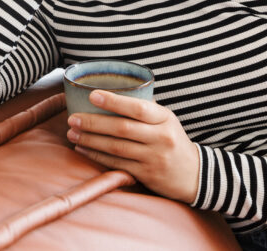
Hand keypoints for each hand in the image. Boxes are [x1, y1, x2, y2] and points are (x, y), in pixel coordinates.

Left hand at [65, 90, 199, 204]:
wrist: (194, 175)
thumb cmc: (173, 140)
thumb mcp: (166, 120)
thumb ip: (145, 108)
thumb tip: (114, 91)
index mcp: (165, 118)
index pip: (138, 108)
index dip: (114, 101)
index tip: (92, 95)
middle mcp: (161, 138)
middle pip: (122, 129)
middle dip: (94, 122)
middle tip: (73, 117)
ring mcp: (153, 158)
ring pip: (116, 147)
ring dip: (91, 139)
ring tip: (72, 132)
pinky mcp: (146, 175)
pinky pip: (117, 164)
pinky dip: (96, 155)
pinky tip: (82, 147)